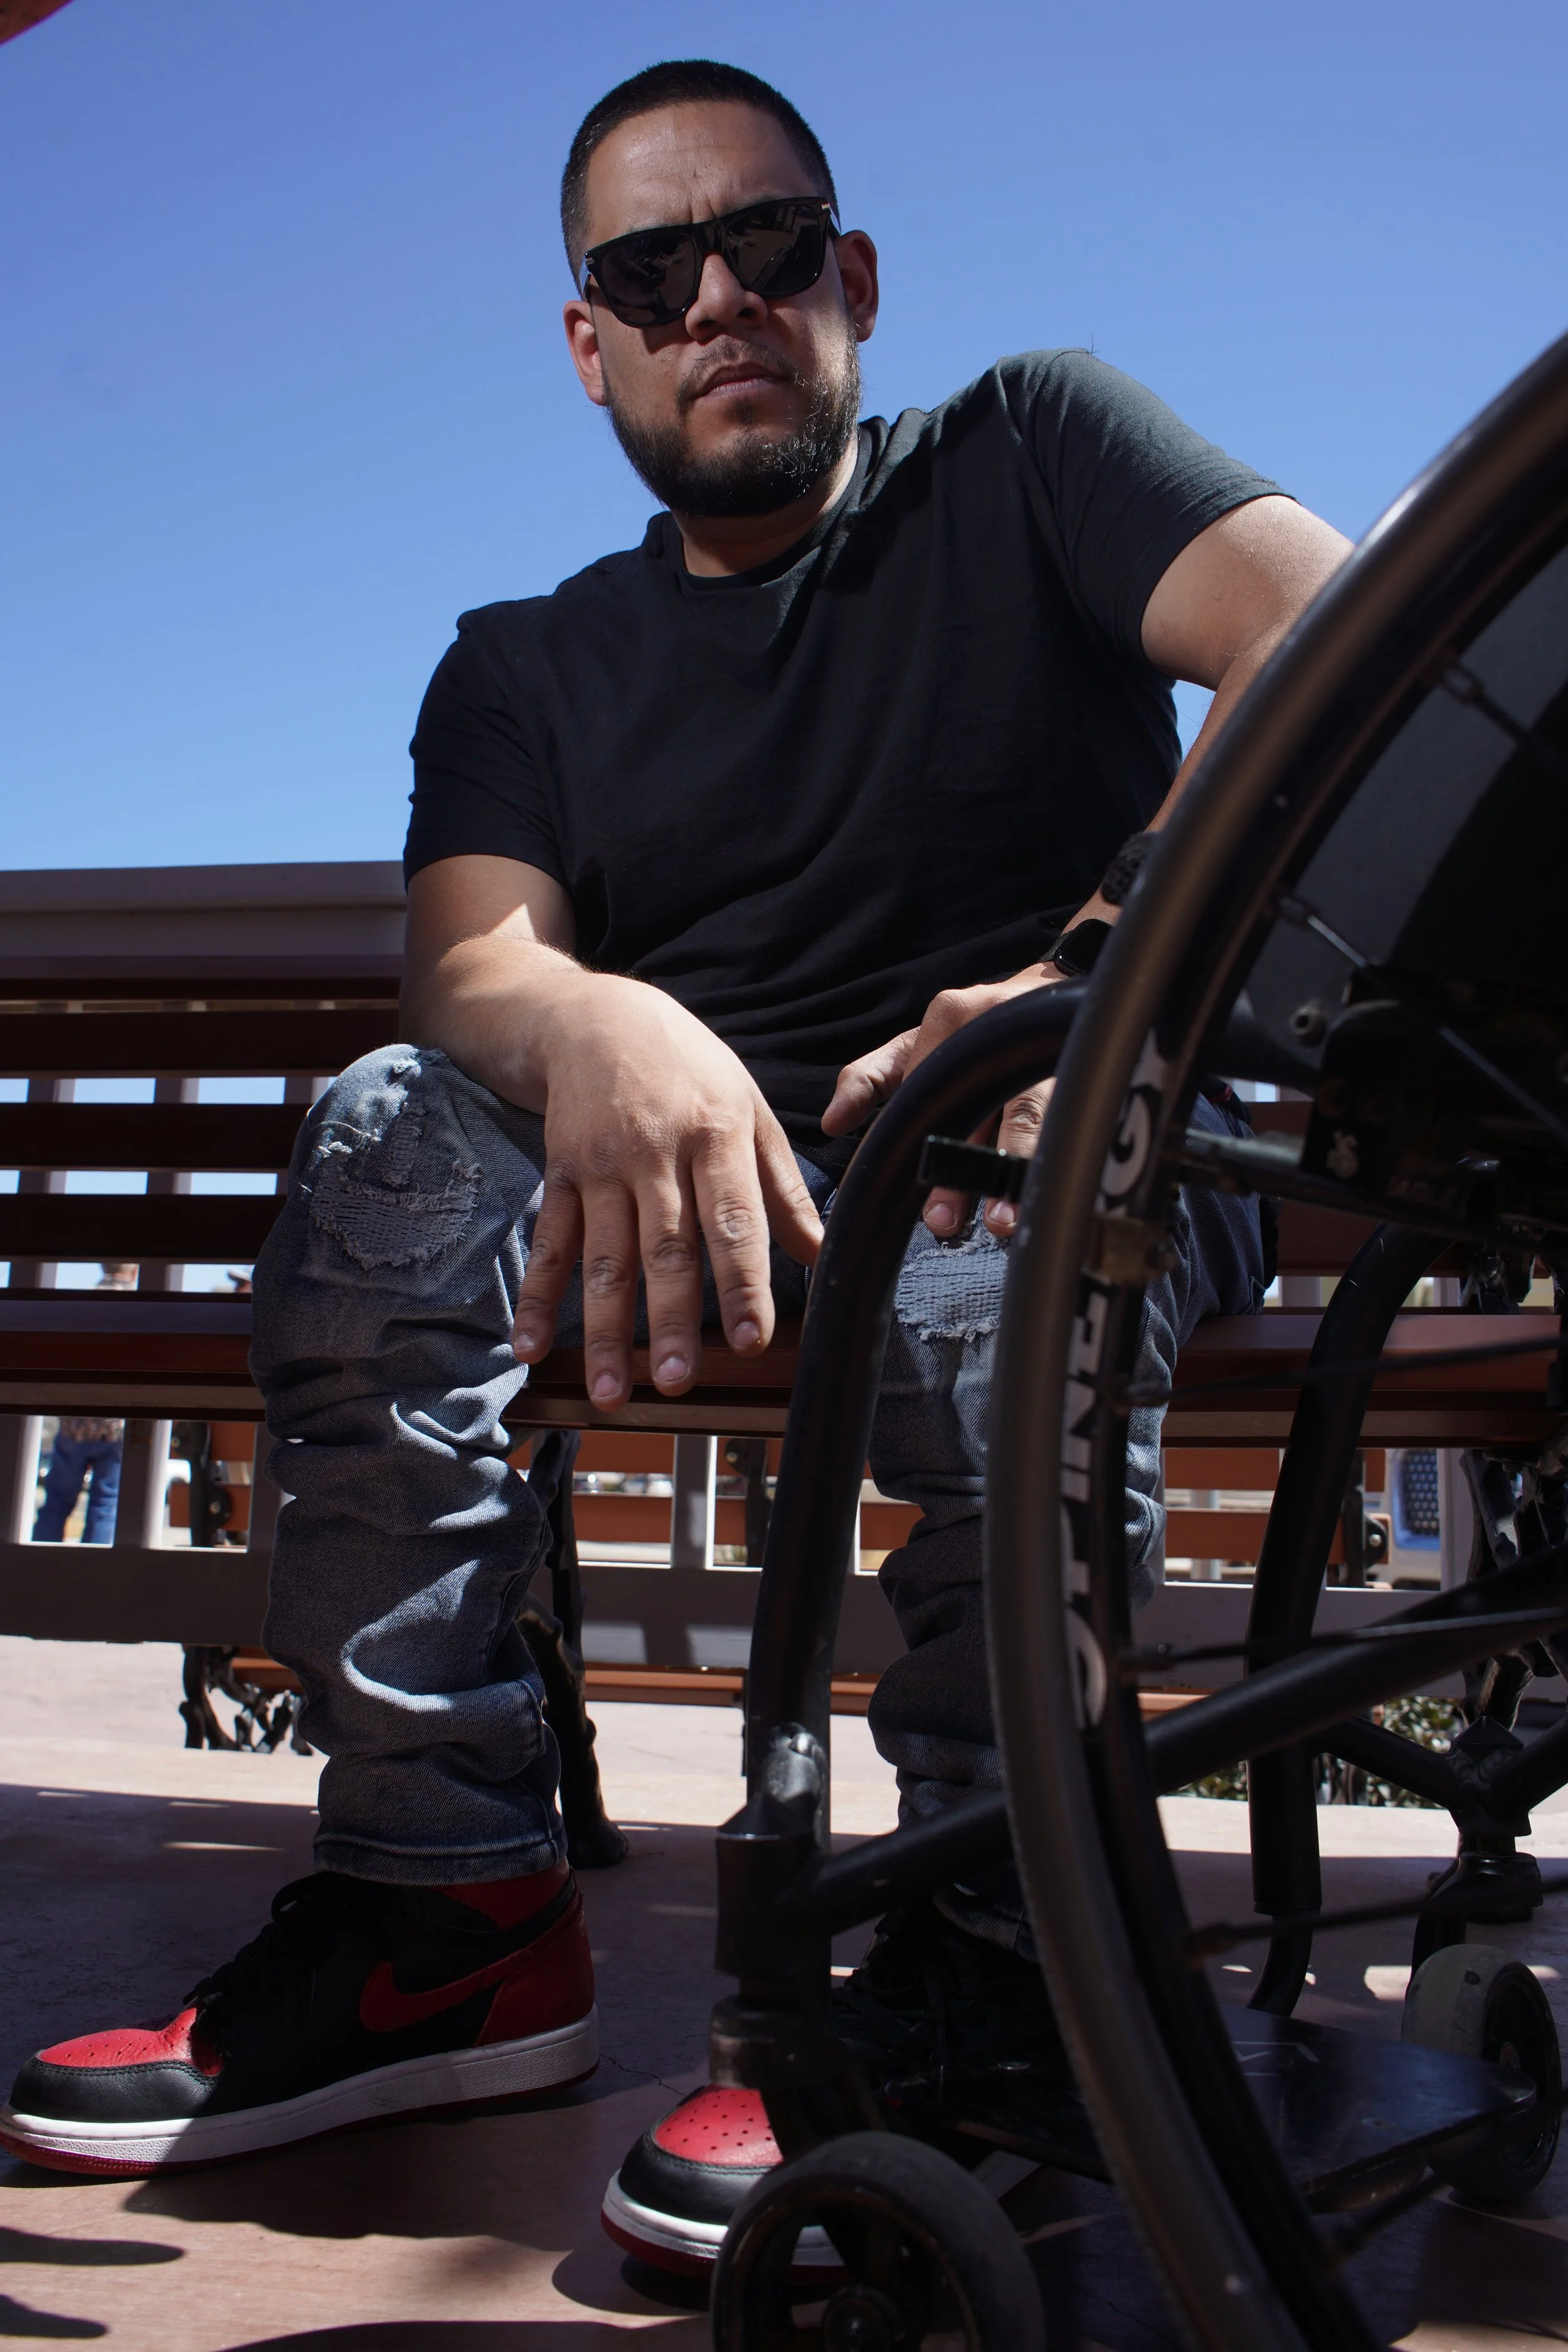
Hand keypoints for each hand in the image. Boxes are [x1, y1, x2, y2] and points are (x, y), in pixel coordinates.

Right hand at [512, 975, 822, 1405]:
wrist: (598, 1018)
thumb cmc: (690, 1069)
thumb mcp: (750, 1108)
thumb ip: (783, 1185)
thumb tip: (820, 1251)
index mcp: (716, 1135)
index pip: (733, 1219)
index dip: (742, 1282)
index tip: (750, 1340)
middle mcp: (656, 1153)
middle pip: (665, 1248)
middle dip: (669, 1321)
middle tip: (677, 1384)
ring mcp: (602, 1166)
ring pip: (604, 1258)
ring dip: (605, 1330)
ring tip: (611, 1393)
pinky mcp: (560, 1173)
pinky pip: (550, 1243)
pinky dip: (539, 1298)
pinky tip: (532, 1346)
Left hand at [821, 963, 1068, 1237]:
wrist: (1048, 994)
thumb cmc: (971, 1031)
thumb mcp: (911, 1046)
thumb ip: (868, 1079)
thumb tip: (834, 1124)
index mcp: (951, 1016)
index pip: (921, 1085)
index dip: (908, 1137)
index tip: (894, 1182)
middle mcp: (999, 1027)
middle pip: (976, 1105)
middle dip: (959, 1169)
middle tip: (942, 1220)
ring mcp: (1045, 1048)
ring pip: (1028, 1113)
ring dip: (1013, 1170)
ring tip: (1004, 1223)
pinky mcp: (1081, 1071)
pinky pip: (1066, 1122)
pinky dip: (1051, 1163)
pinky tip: (1046, 1198)